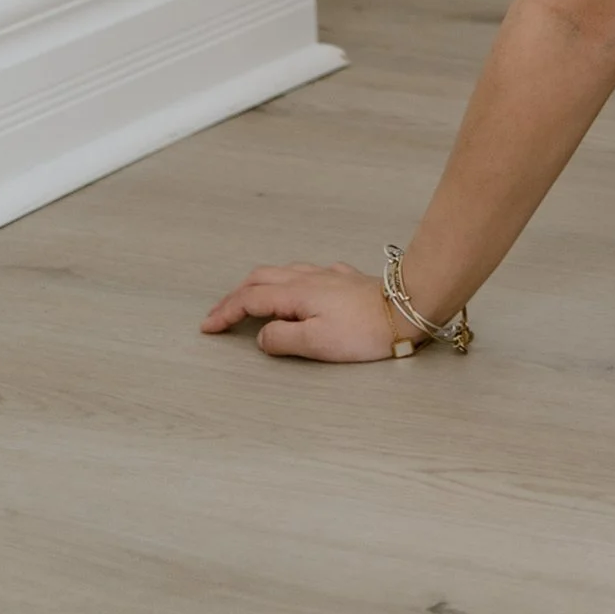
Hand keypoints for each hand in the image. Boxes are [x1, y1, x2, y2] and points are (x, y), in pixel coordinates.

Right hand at [201, 261, 402, 360]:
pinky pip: (307, 272)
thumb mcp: (316, 342)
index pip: (250, 300)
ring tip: (250, 300)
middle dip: (236, 295)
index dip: (225, 312)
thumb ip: (282, 339)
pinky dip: (289, 280)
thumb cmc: (364, 330)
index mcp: (296, 293)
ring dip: (259, 285)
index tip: (208, 326)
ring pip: (283, 271)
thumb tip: (263, 336)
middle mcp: (308, 278)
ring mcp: (327, 275)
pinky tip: (298, 288)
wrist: (406, 308)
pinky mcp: (345, 278)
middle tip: (221, 314)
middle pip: (261, 278)